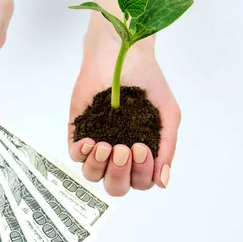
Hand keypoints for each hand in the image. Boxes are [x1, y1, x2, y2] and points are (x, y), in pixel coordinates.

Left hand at [68, 30, 180, 195]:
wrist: (124, 55)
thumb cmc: (148, 82)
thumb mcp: (168, 115)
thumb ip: (167, 148)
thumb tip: (163, 182)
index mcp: (141, 155)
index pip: (140, 182)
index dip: (141, 174)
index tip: (141, 147)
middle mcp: (118, 155)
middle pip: (116, 186)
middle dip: (119, 174)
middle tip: (123, 149)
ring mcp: (97, 143)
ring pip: (92, 175)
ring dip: (100, 166)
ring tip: (106, 145)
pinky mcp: (78, 130)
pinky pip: (74, 154)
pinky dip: (82, 153)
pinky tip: (91, 141)